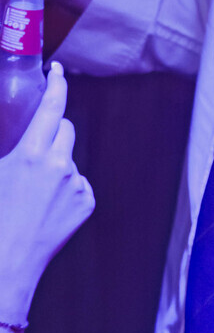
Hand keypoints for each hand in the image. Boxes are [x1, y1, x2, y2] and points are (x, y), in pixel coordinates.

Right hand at [0, 63, 93, 321]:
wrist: (7, 262)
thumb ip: (9, 152)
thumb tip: (19, 144)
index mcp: (30, 154)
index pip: (51, 108)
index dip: (57, 85)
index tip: (59, 70)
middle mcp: (59, 165)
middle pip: (65, 128)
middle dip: (52, 129)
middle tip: (33, 147)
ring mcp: (76, 184)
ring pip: (69, 158)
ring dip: (55, 163)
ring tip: (31, 191)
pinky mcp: (87, 202)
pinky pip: (77, 184)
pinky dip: (64, 188)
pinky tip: (44, 207)